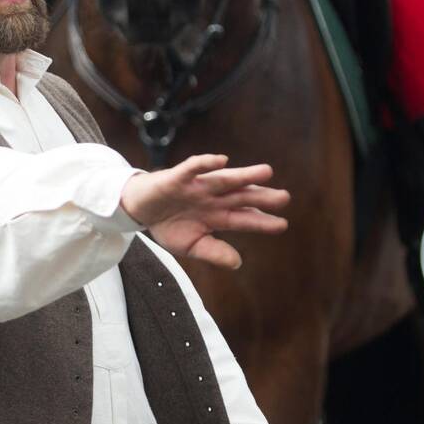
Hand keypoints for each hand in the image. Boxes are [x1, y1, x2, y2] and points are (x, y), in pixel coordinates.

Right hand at [120, 154, 288, 268]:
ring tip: (266, 173)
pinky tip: (222, 161)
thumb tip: (238, 262)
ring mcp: (197, 187)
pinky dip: (206, 164)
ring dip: (244, 176)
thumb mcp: (191, 245)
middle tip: (284, 198)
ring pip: (224, 179)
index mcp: (217, 216)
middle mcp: (212, 198)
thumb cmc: (167, 225)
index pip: (244, 218)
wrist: (138, 210)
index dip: (262, 221)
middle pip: (241, 196)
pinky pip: (193, 168)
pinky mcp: (178, 177)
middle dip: (261, 196)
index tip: (282, 224)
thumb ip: (213, 252)